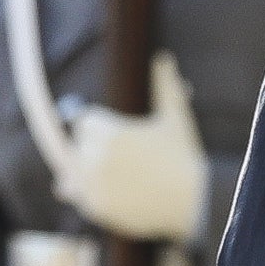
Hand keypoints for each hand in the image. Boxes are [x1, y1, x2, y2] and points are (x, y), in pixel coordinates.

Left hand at [61, 50, 207, 243]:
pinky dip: (85, 192)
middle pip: (77, 146)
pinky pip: (78, 196)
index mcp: (110, 133)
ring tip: (95, 171)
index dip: (96, 123)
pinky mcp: (95, 208)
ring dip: (81, 169)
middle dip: (90, 146)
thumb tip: (163, 57)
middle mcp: (95, 159)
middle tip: (107, 150)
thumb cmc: (184, 157)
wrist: (192, 202)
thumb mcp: (175, 118)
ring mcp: (93, 186)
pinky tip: (96, 188)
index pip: (83, 120)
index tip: (104, 127)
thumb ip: (165, 85)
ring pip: (72, 171)